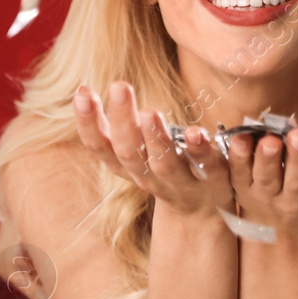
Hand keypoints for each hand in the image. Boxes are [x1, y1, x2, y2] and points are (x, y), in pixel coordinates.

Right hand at [73, 82, 234, 216]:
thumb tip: (82, 93)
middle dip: (122, 121)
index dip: (88, 123)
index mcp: (128, 166)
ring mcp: (183, 183)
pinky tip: (208, 132)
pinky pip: (215, 170)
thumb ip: (115, 128)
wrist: (203, 212)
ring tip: (151, 112)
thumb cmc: (163, 167)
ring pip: (166, 165)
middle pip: (130, 153)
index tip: (81, 92)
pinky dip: (212, 152)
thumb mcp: (134, 151)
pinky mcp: (216, 184)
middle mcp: (150, 177)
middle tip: (119, 86)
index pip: (100, 147)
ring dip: (158, 139)